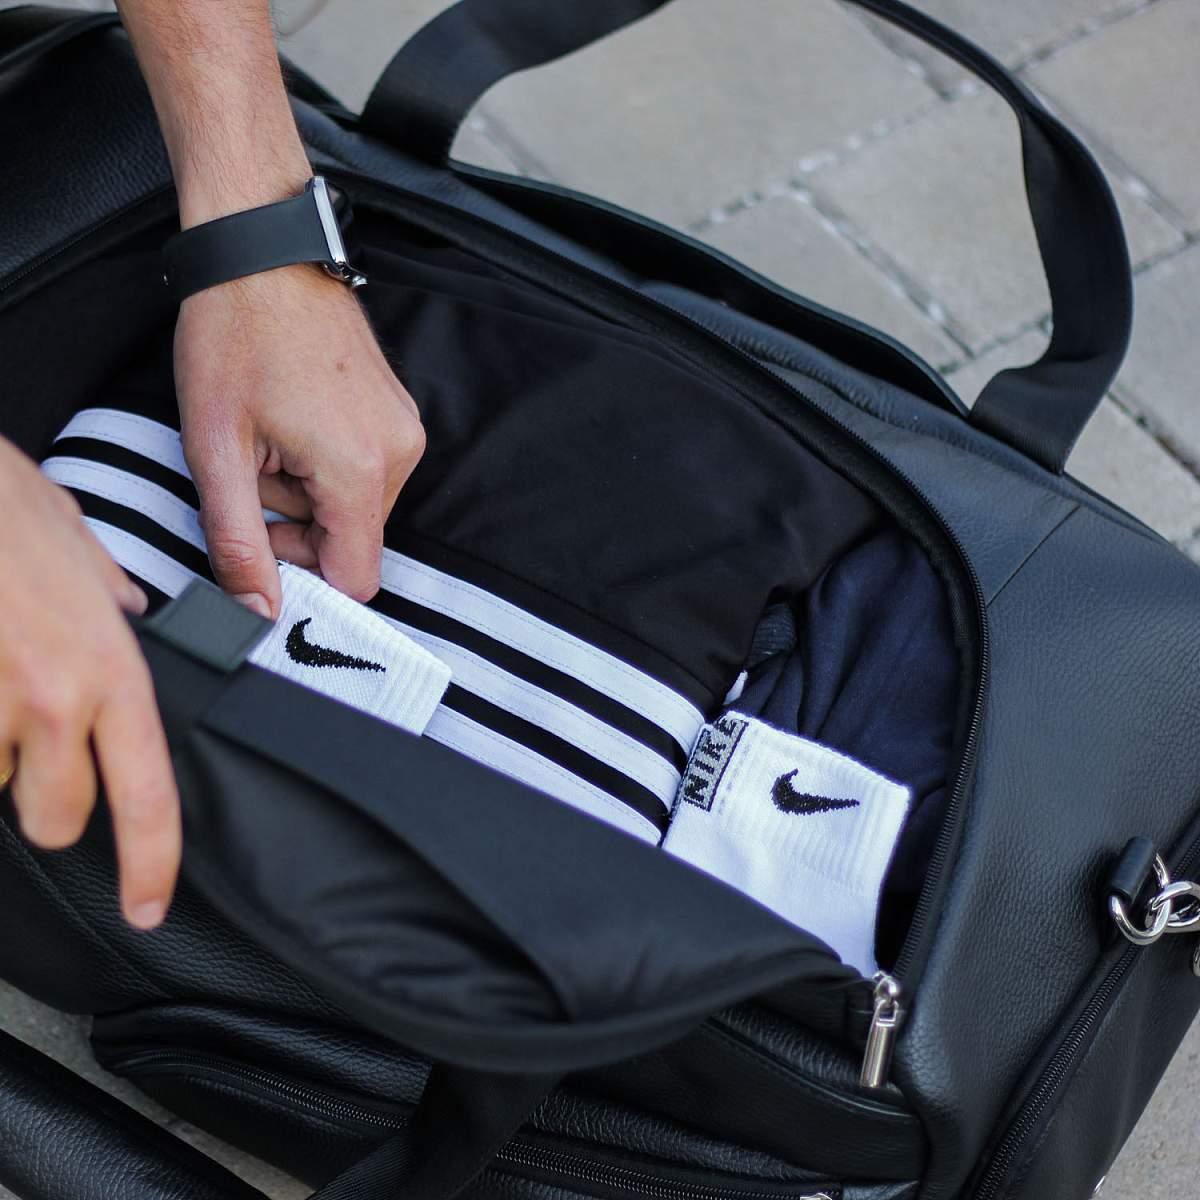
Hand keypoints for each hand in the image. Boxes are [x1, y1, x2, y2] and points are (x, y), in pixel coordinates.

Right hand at [0, 438, 179, 928]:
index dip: (150, 862)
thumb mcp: (82, 552)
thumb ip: (110, 601)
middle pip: (57, 819)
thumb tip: (125, 614)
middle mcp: (56, 701)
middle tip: (29, 743)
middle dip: (43, 799)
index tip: (149, 905)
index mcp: (112, 670)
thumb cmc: (2, 508)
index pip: (146, 793)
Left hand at [175, 264, 425, 616]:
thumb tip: (258, 611)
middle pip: (353, 542)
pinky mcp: (400, 414)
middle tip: (250, 472)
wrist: (264, 252)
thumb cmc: (234, 336)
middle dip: (296, 526)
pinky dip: (325, 467)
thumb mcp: (216, 449)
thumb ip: (238, 541)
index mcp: (358, 469)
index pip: (357, 578)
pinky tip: (292, 423)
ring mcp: (405, 430)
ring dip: (307, 495)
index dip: (305, 577)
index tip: (261, 542)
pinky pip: (367, 473)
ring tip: (269, 437)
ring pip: (357, 509)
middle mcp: (398, 454)